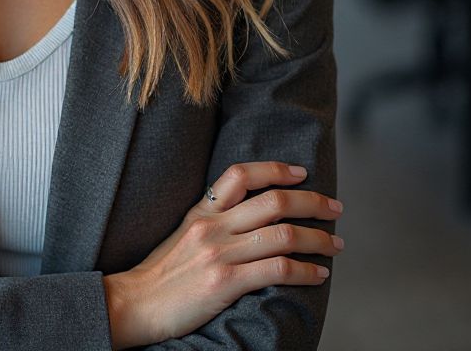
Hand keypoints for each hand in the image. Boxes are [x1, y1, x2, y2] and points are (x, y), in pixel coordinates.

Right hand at [102, 161, 342, 348]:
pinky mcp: (225, 282)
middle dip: (311, 202)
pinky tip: (318, 274)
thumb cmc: (162, 274)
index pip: (241, 174)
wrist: (135, 302)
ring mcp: (219, 253)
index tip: (301, 173)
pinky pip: (277, 270)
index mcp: (201, 210)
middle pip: (273, 201)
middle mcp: (212, 225)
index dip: (275, 169)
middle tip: (334, 207)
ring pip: (282, 235)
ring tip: (335, 244)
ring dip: (317, 239)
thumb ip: (213, 221)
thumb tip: (251, 217)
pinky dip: (305, 270)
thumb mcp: (183, 233)